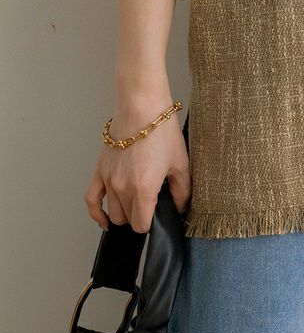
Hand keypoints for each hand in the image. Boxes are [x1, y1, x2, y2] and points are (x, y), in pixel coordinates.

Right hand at [84, 94, 190, 232]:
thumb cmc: (162, 132)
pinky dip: (97, 213)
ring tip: (137, 204)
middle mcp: (122, 188)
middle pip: (128, 219)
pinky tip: (105, 219)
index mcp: (143, 189)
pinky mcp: (100, 170)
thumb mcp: (181, 163)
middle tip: (153, 204)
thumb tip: (181, 208)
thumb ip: (182, 191)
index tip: (160, 215)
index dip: (152, 224)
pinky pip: (91, 199)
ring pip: (113, 213)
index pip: (142, 225)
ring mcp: (109, 180)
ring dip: (125, 213)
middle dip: (140, 217)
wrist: (142, 107)